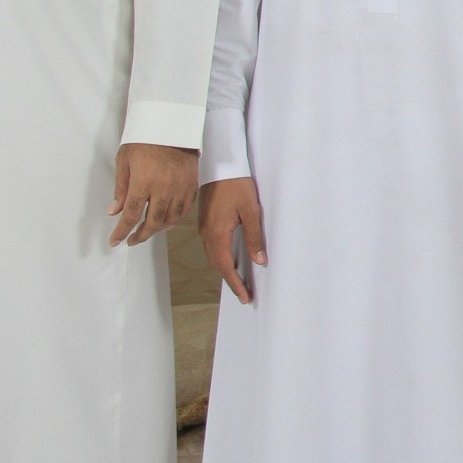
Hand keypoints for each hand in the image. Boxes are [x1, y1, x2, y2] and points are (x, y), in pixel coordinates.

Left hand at [109, 143, 197, 246]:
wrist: (172, 125)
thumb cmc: (143, 141)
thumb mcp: (124, 161)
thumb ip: (121, 189)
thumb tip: (114, 211)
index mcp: (143, 182)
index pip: (131, 215)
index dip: (122, 232)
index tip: (115, 241)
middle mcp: (163, 188)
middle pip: (153, 222)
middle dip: (141, 235)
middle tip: (132, 240)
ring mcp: (180, 187)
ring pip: (171, 219)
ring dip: (158, 229)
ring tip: (149, 230)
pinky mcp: (192, 184)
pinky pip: (185, 209)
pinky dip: (175, 219)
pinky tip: (167, 221)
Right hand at [198, 177, 267, 301]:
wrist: (221, 165)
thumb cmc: (237, 185)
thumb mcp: (251, 211)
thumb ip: (254, 237)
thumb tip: (259, 260)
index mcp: (216, 234)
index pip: (226, 267)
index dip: (236, 283)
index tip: (245, 297)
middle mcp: (206, 234)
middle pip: (217, 265)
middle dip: (231, 281)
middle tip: (244, 294)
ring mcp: (204, 228)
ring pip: (213, 257)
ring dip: (225, 270)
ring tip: (239, 281)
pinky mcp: (205, 222)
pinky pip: (212, 247)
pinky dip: (221, 258)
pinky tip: (230, 260)